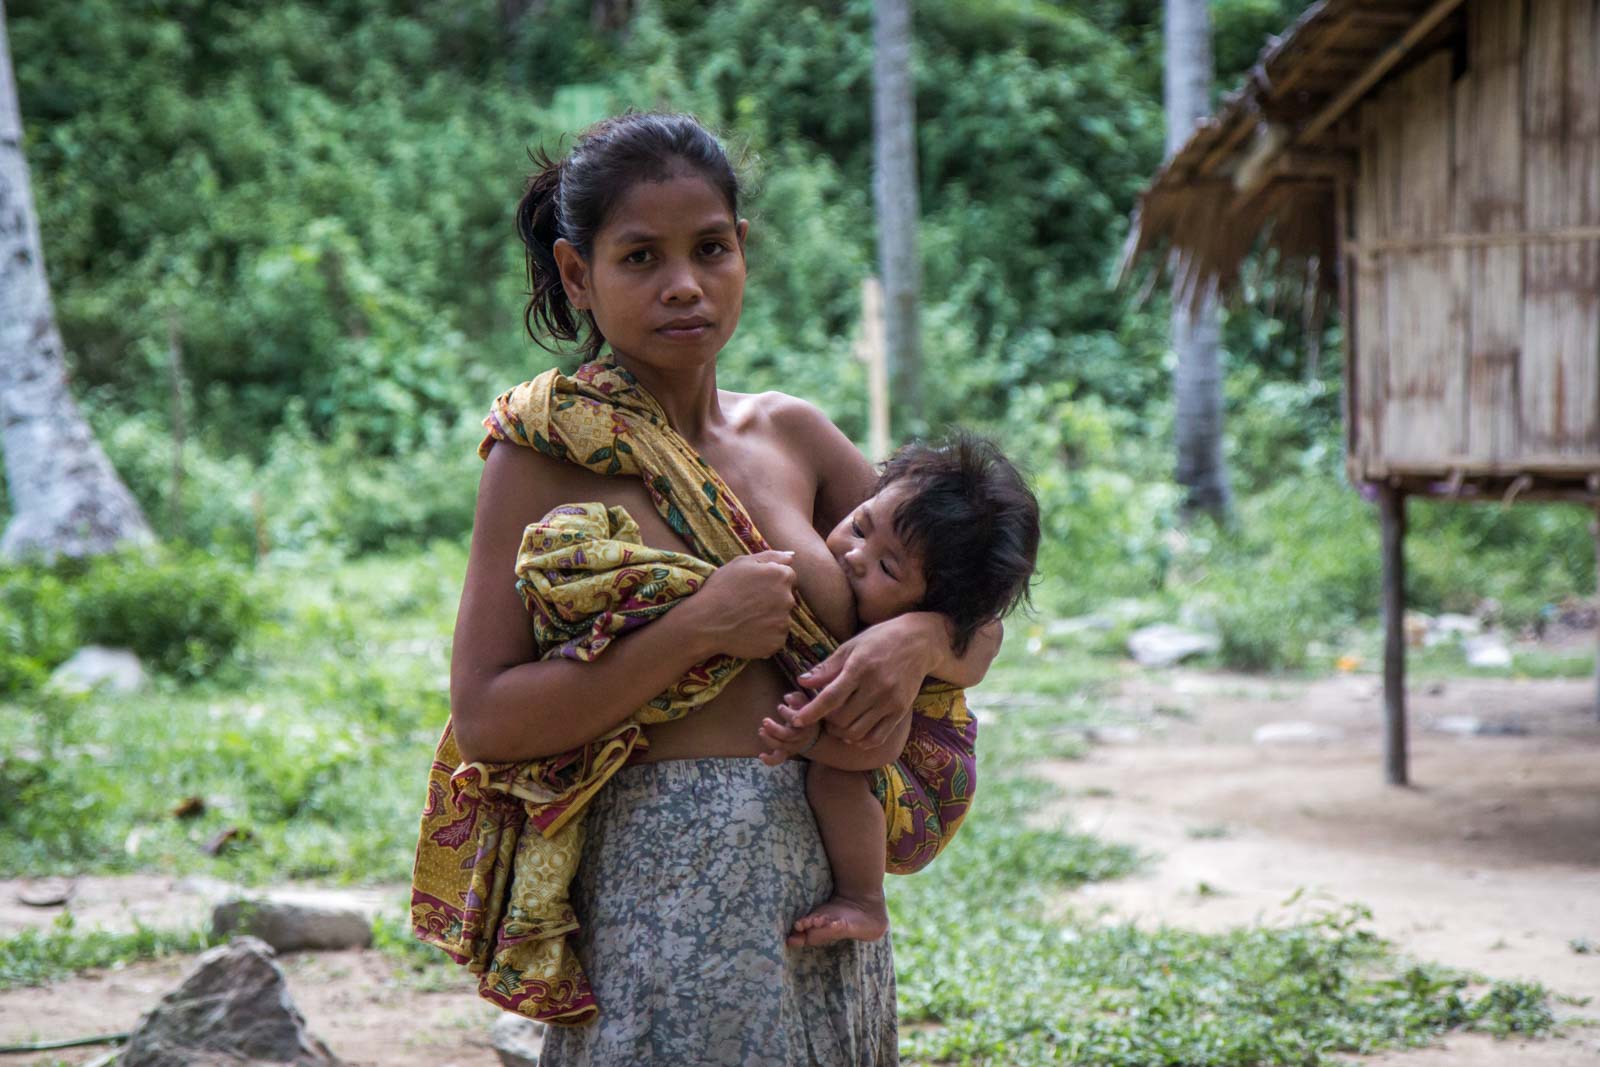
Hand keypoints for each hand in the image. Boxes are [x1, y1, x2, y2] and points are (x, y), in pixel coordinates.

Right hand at [681, 550, 796, 659]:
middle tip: (748, 604)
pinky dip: (765, 636)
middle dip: (773, 600)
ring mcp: (784, 623)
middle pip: (787, 598)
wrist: (705, 622)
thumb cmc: (721, 588)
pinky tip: (748, 632)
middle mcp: (788, 599)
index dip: (771, 582)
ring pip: (782, 619)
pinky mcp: (777, 643)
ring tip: (746, 619)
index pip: (789, 577)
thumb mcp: (742, 563)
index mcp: (782, 576)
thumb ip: (771, 556)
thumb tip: (792, 556)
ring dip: (770, 619)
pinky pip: (776, 638)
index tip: (755, 588)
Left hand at [757, 691, 820, 765]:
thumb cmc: (805, 712)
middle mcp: (801, 737)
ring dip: (769, 740)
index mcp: (807, 723)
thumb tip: (787, 697)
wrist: (813, 730)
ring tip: (761, 731)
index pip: (797, 721)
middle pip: (787, 736)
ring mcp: (794, 746)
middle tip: (765, 721)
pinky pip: (779, 758)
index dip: (787, 714)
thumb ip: (797, 698)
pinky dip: (770, 760)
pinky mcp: (787, 751)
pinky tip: (761, 756)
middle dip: (775, 729)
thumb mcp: (806, 702)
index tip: (780, 706)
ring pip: (781, 746)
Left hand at [787, 615, 932, 746]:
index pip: (831, 697)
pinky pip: (877, 737)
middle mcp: (876, 686)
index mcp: (860, 667)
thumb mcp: (851, 645)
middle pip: (842, 718)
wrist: (920, 641)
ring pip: (857, 731)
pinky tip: (854, 733)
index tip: (797, 720)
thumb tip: (802, 680)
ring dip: (841, 732)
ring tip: (837, 724)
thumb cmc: (880, 639)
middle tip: (823, 715)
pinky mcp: (901, 710)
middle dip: (826, 721)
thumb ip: (827, 667)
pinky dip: (861, 741)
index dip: (811, 712)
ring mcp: (890, 701)